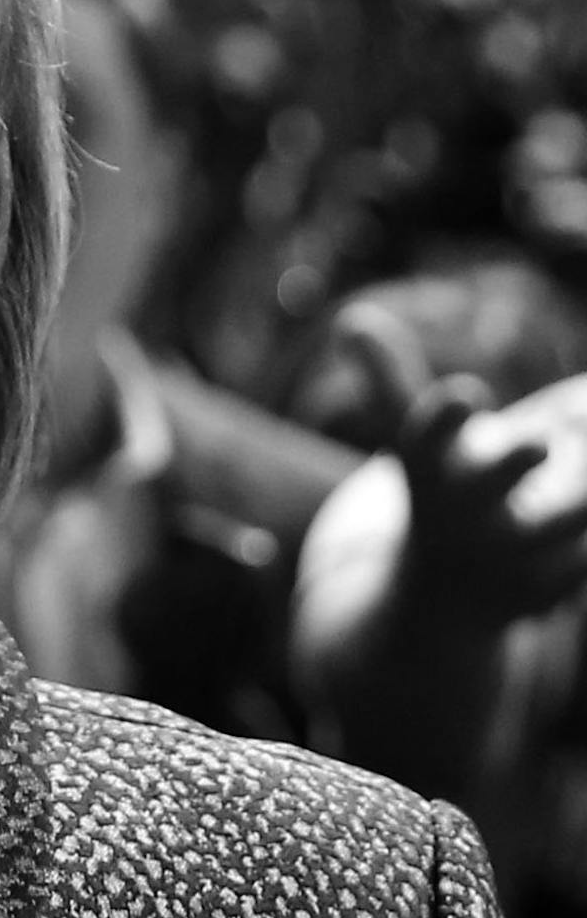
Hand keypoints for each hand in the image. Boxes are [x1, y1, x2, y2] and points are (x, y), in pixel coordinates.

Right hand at [340, 307, 586, 626]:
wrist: (446, 599)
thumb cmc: (440, 492)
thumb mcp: (416, 439)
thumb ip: (393, 379)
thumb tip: (354, 318)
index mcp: (429, 469)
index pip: (426, 437)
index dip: (444, 417)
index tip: (465, 393)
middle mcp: (463, 512)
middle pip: (489, 484)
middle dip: (514, 464)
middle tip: (540, 443)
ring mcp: (506, 556)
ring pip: (563, 522)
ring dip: (581, 496)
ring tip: (580, 432)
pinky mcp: (546, 590)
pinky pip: (584, 554)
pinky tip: (580, 503)